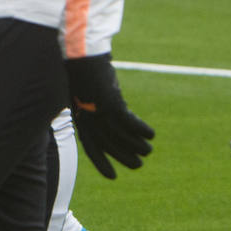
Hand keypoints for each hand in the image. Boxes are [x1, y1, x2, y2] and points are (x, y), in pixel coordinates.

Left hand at [65, 53, 153, 178]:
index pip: (91, 147)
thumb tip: (109, 112)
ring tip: (148, 150)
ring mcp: (99, 111)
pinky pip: (130, 123)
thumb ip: (93, 104)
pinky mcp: (111, 103)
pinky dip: (141, 130)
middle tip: (139, 165)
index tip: (113, 177)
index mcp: (80, 117)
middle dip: (124, 157)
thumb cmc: (83, 69)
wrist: (81, 54)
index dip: (101, 163)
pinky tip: (151, 134)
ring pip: (121, 137)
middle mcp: (88, 118)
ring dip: (137, 146)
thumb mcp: (85, 90)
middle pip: (108, 145)